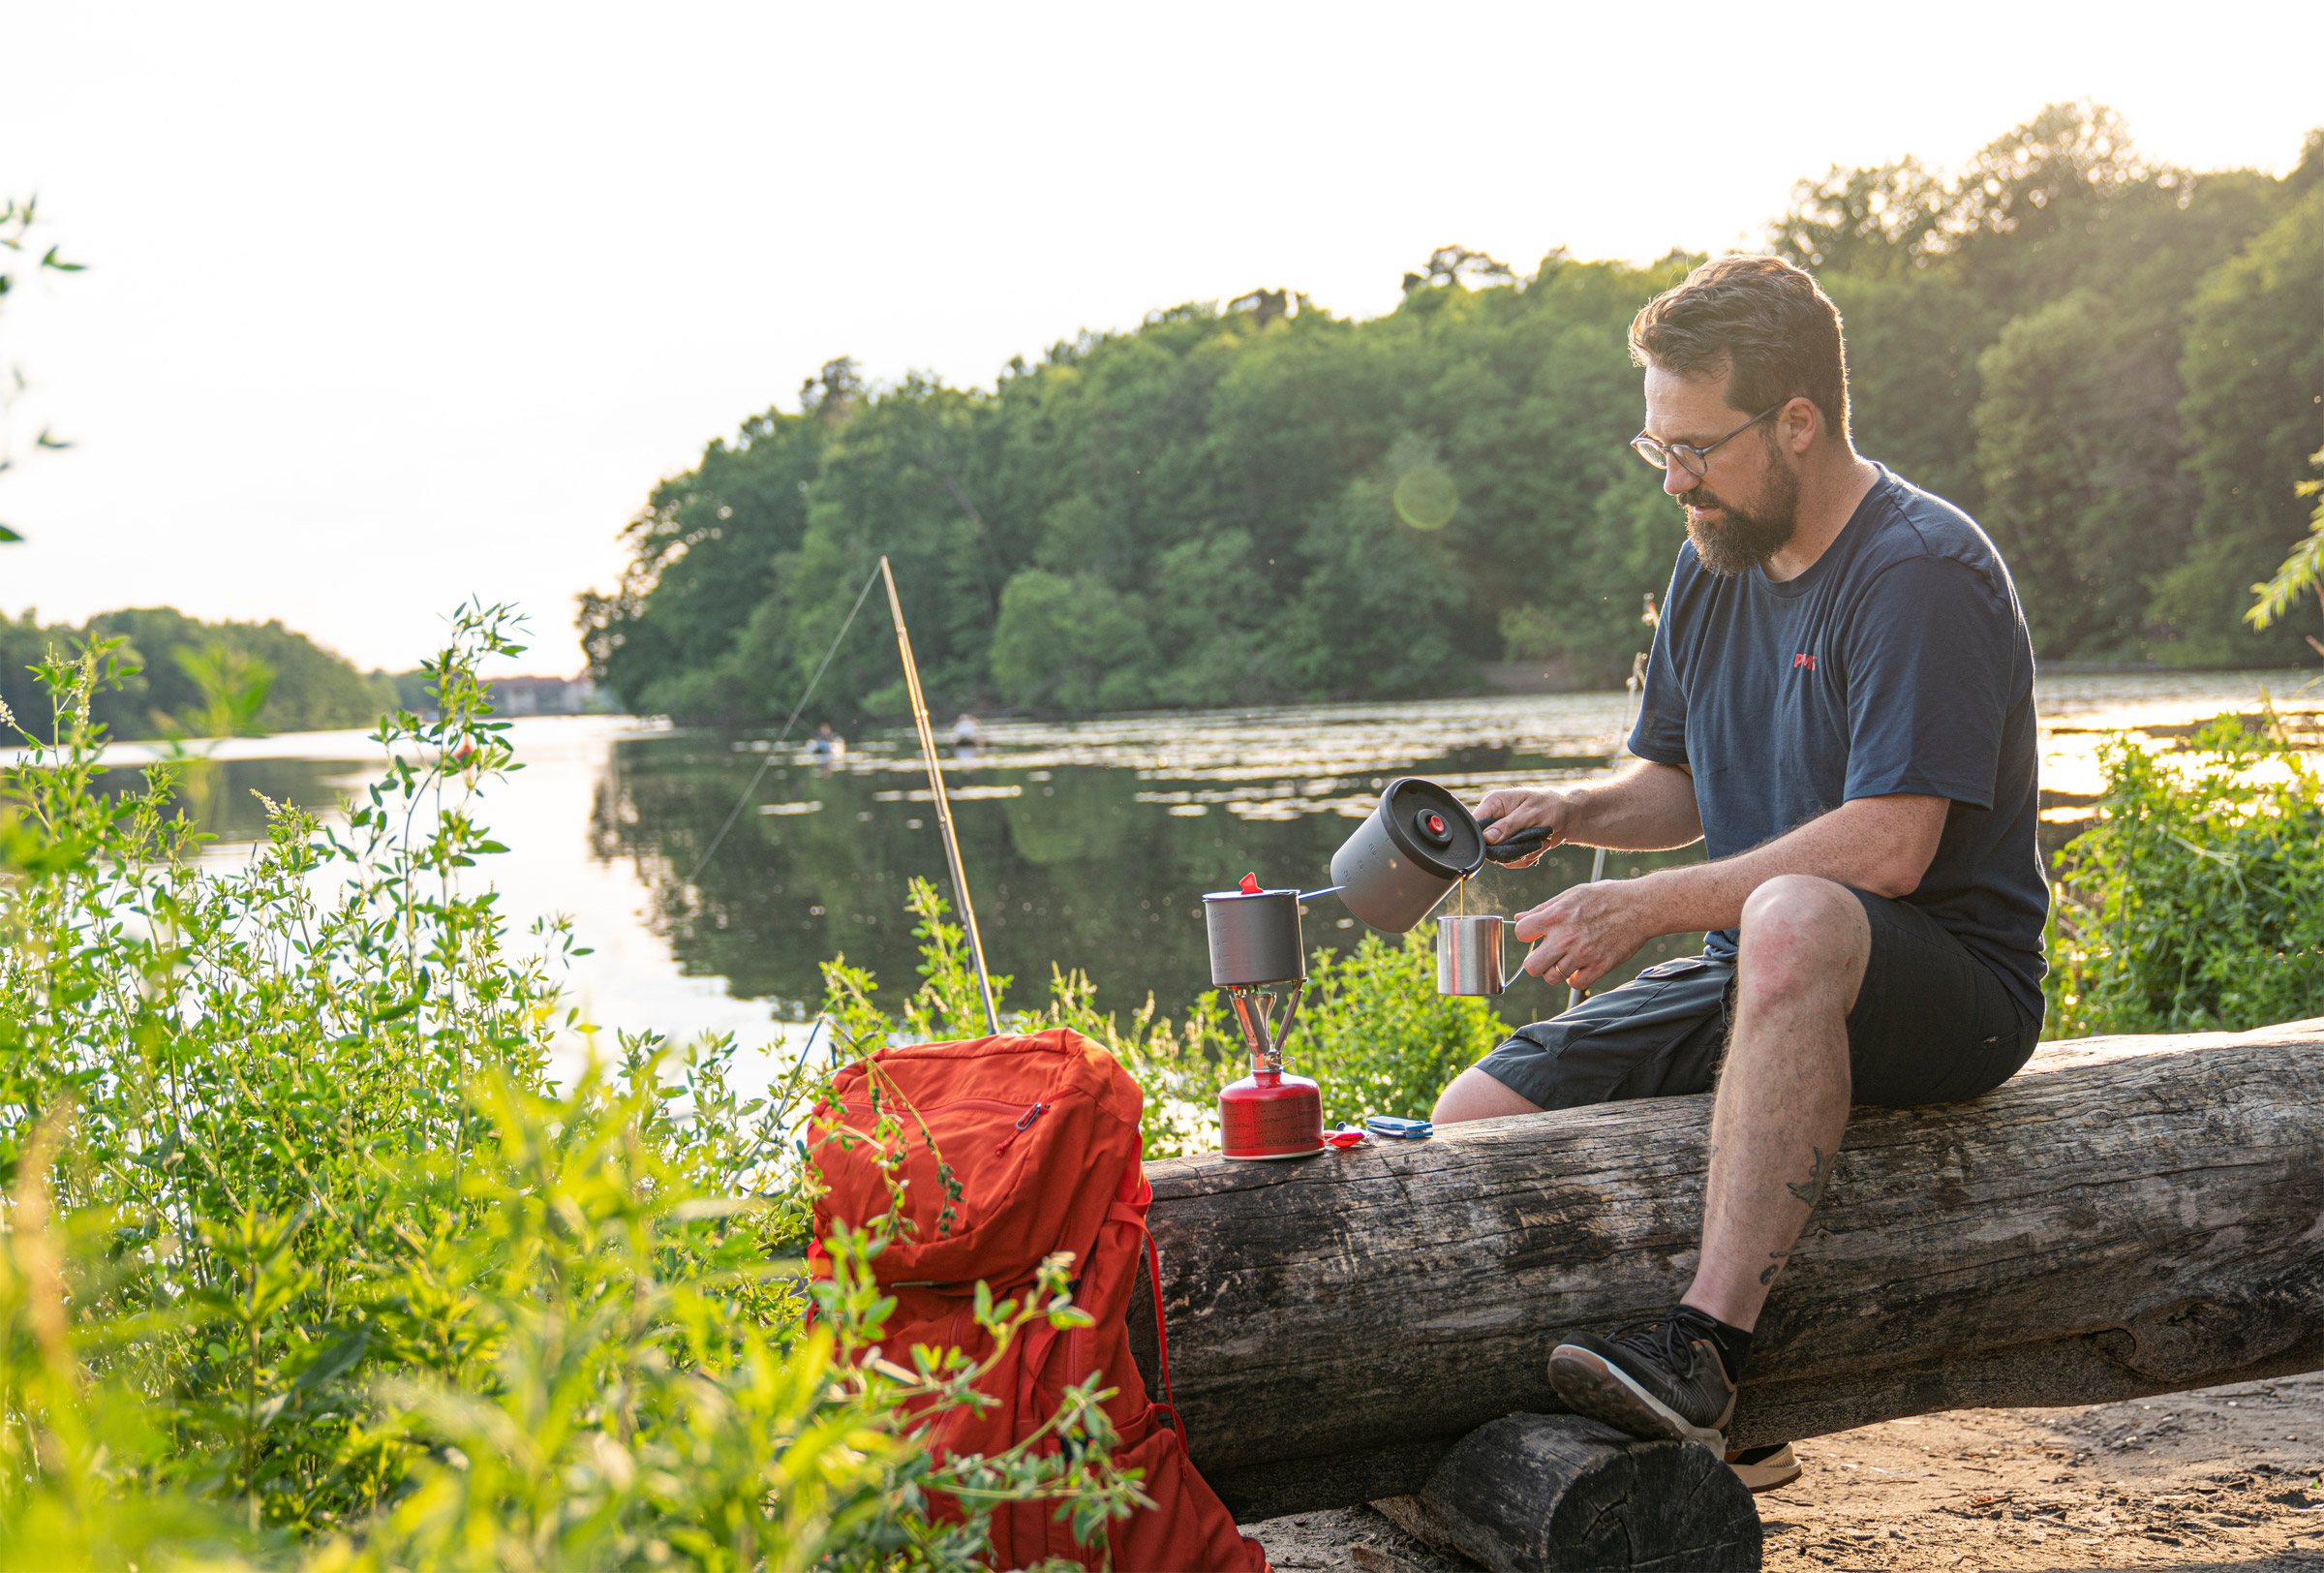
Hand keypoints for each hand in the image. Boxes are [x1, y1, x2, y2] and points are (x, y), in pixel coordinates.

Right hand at [1474, 787, 1574, 869]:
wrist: (1568, 816)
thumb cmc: (1552, 806)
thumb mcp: (1531, 814)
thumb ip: (1508, 826)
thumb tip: (1487, 838)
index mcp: (1494, 802)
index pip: (1475, 823)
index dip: (1483, 837)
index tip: (1501, 843)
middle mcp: (1494, 818)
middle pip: (1487, 844)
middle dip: (1509, 848)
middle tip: (1529, 840)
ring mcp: (1501, 833)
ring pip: (1500, 855)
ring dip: (1522, 853)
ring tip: (1538, 841)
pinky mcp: (1510, 844)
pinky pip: (1510, 860)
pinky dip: (1526, 857)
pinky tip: (1538, 846)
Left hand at [1512, 878, 1653, 992]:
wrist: (1641, 907)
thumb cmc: (1606, 896)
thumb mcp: (1572, 894)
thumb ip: (1543, 908)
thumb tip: (1519, 917)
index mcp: (1555, 917)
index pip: (1520, 933)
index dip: (1526, 935)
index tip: (1536, 934)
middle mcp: (1565, 938)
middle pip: (1532, 967)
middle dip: (1535, 962)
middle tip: (1546, 954)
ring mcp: (1582, 955)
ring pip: (1552, 978)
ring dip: (1556, 970)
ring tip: (1567, 958)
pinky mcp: (1599, 967)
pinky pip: (1576, 984)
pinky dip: (1575, 978)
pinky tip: (1580, 967)